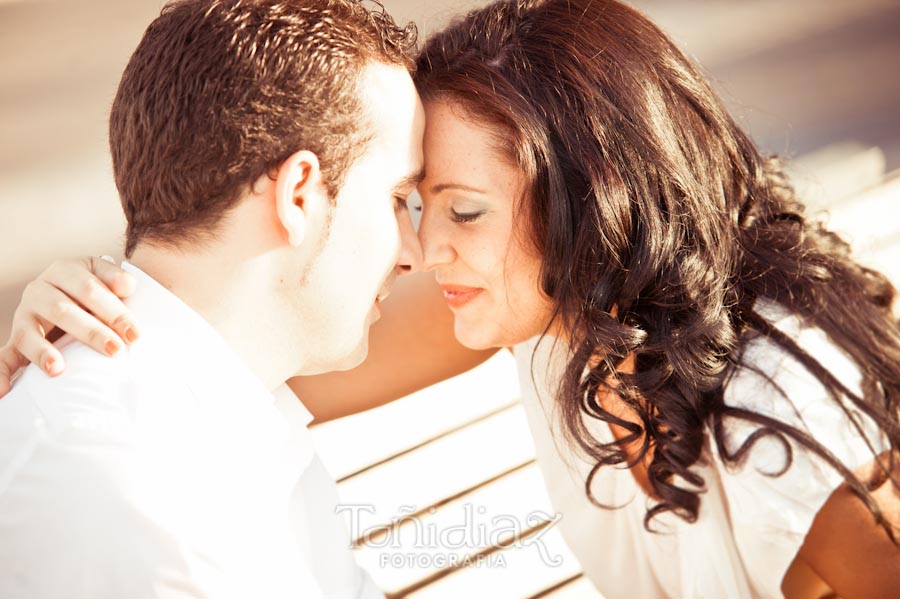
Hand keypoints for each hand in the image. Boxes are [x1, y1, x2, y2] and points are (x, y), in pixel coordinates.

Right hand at [0, 257, 137, 396]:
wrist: (70, 291)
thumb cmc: (93, 288)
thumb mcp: (103, 275)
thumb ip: (115, 278)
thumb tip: (127, 286)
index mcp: (63, 271)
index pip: (89, 289)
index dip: (113, 311)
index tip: (135, 334)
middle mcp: (38, 290)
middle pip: (62, 311)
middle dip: (91, 332)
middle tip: (115, 350)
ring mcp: (24, 316)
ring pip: (29, 334)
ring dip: (42, 352)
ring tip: (58, 369)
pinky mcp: (16, 339)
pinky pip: (4, 357)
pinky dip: (1, 374)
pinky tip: (3, 392)